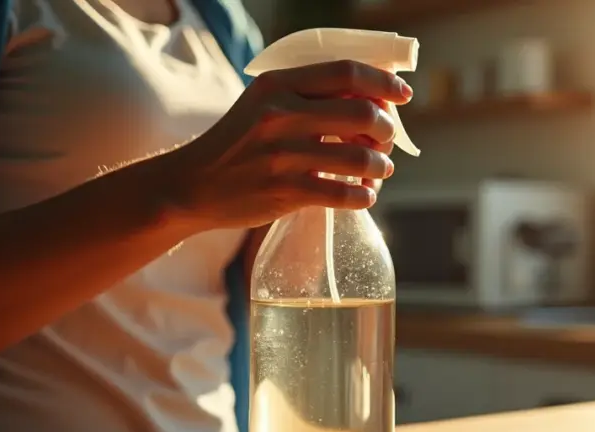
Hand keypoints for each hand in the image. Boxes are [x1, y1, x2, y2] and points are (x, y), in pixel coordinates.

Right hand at [166, 60, 411, 230]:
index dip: (383, 83)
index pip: (347, 72)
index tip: (402, 96)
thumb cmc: (239, 142)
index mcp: (278, 84)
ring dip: (381, 166)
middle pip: (362, 112)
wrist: (192, 185)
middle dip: (386, 128)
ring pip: (360, 157)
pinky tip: (364, 196)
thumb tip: (373, 98)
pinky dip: (364, 196)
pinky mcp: (284, 190)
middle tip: (386, 140)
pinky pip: (344, 193)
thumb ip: (309, 95)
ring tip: (379, 171)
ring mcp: (282, 154)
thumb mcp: (265, 104)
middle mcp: (280, 114)